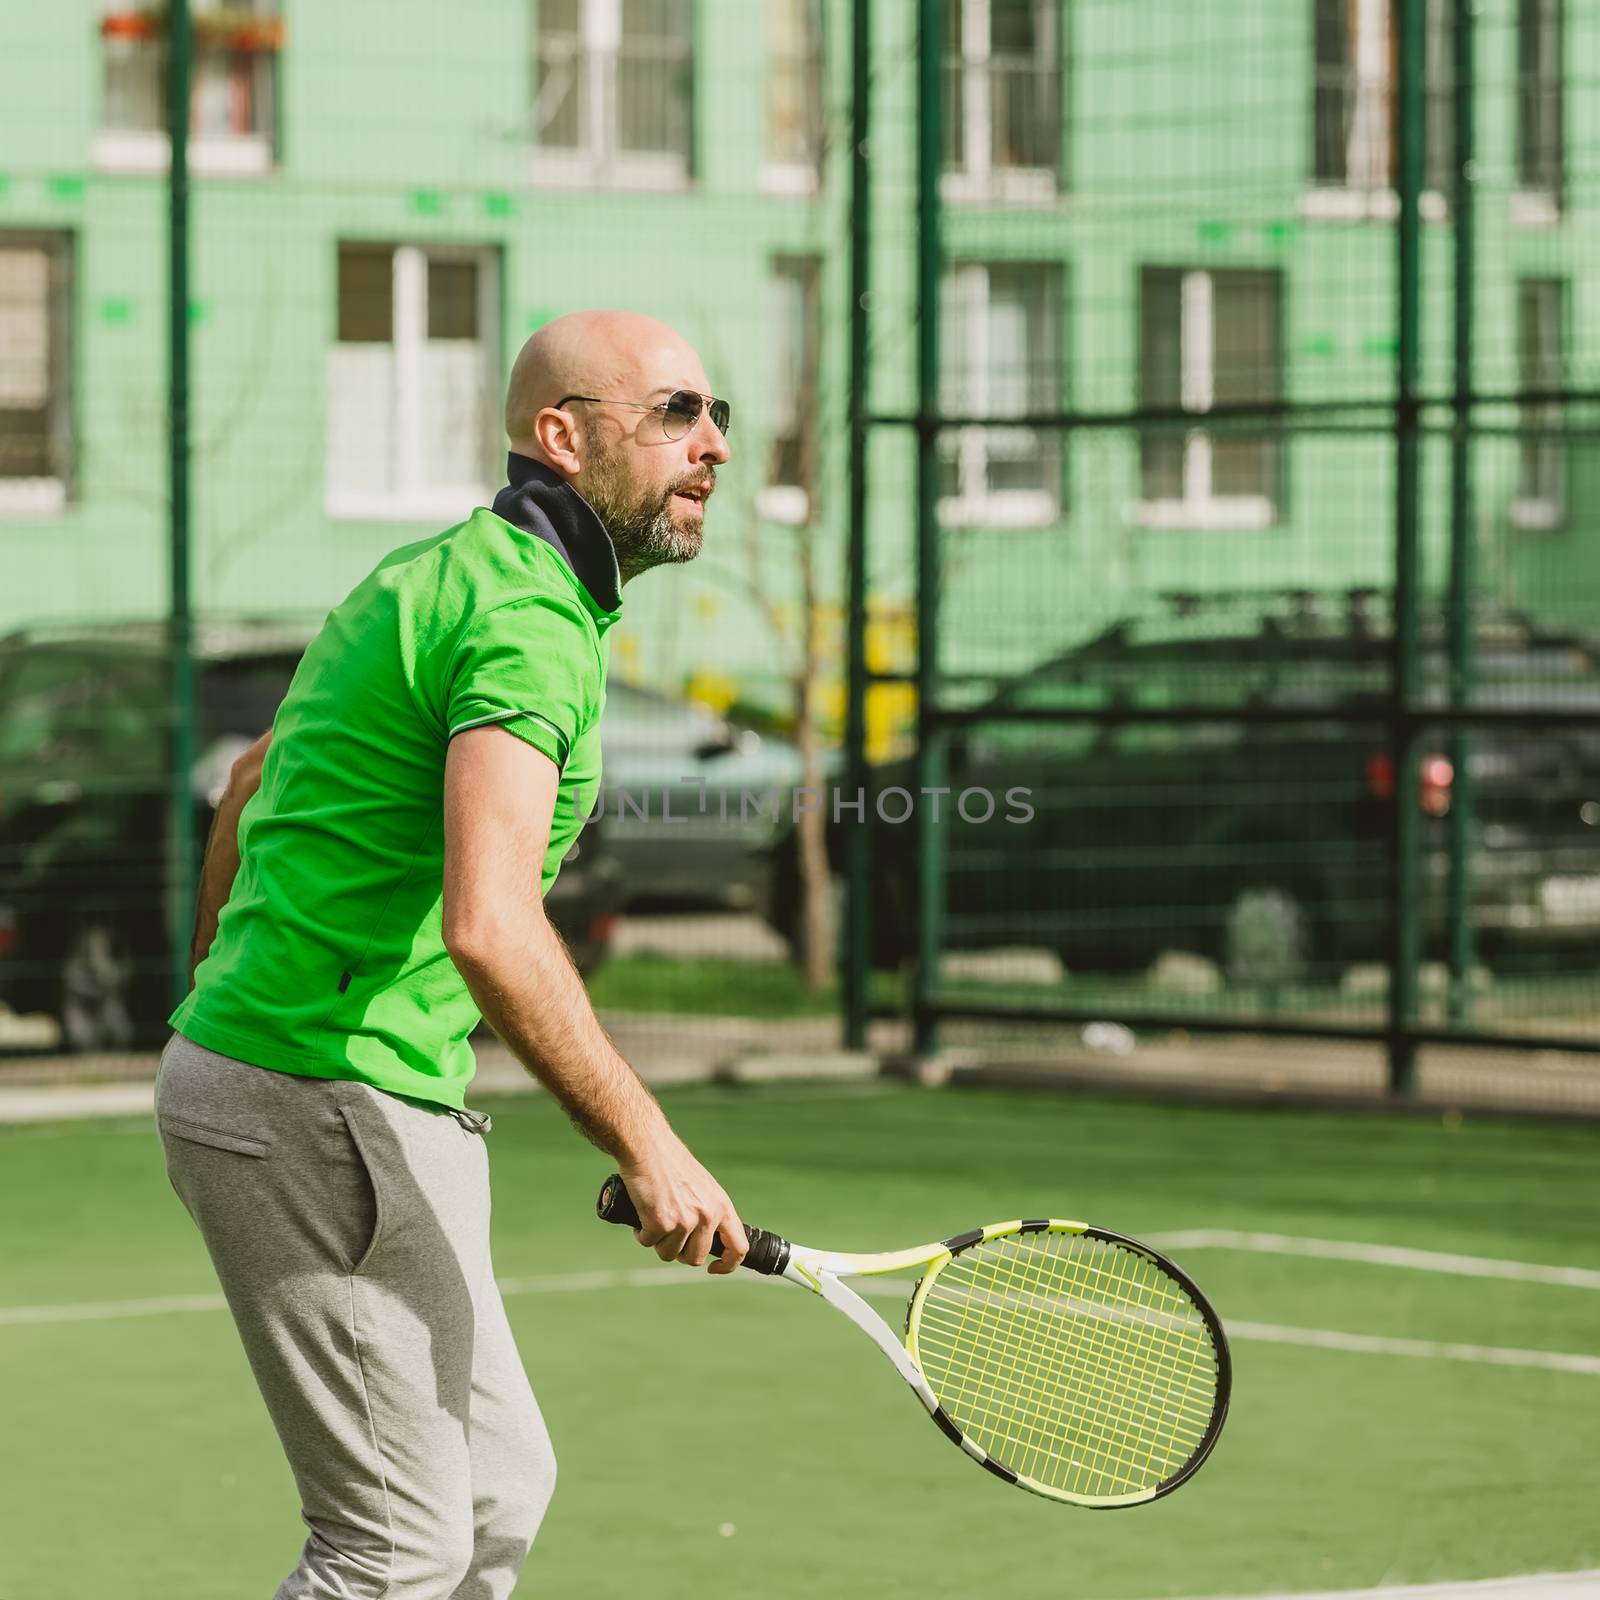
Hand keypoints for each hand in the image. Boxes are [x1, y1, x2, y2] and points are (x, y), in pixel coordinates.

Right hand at [617, 1138, 748, 1274]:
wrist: (648, 1146)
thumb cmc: (671, 1163)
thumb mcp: (702, 1186)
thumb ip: (708, 1210)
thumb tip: (705, 1239)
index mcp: (722, 1206)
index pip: (738, 1247)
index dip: (728, 1265)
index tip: (713, 1268)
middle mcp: (708, 1215)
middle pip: (695, 1258)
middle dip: (679, 1251)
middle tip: (667, 1233)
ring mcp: (685, 1221)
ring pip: (669, 1254)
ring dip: (658, 1242)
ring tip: (654, 1217)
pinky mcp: (661, 1222)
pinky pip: (648, 1242)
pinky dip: (641, 1233)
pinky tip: (642, 1214)